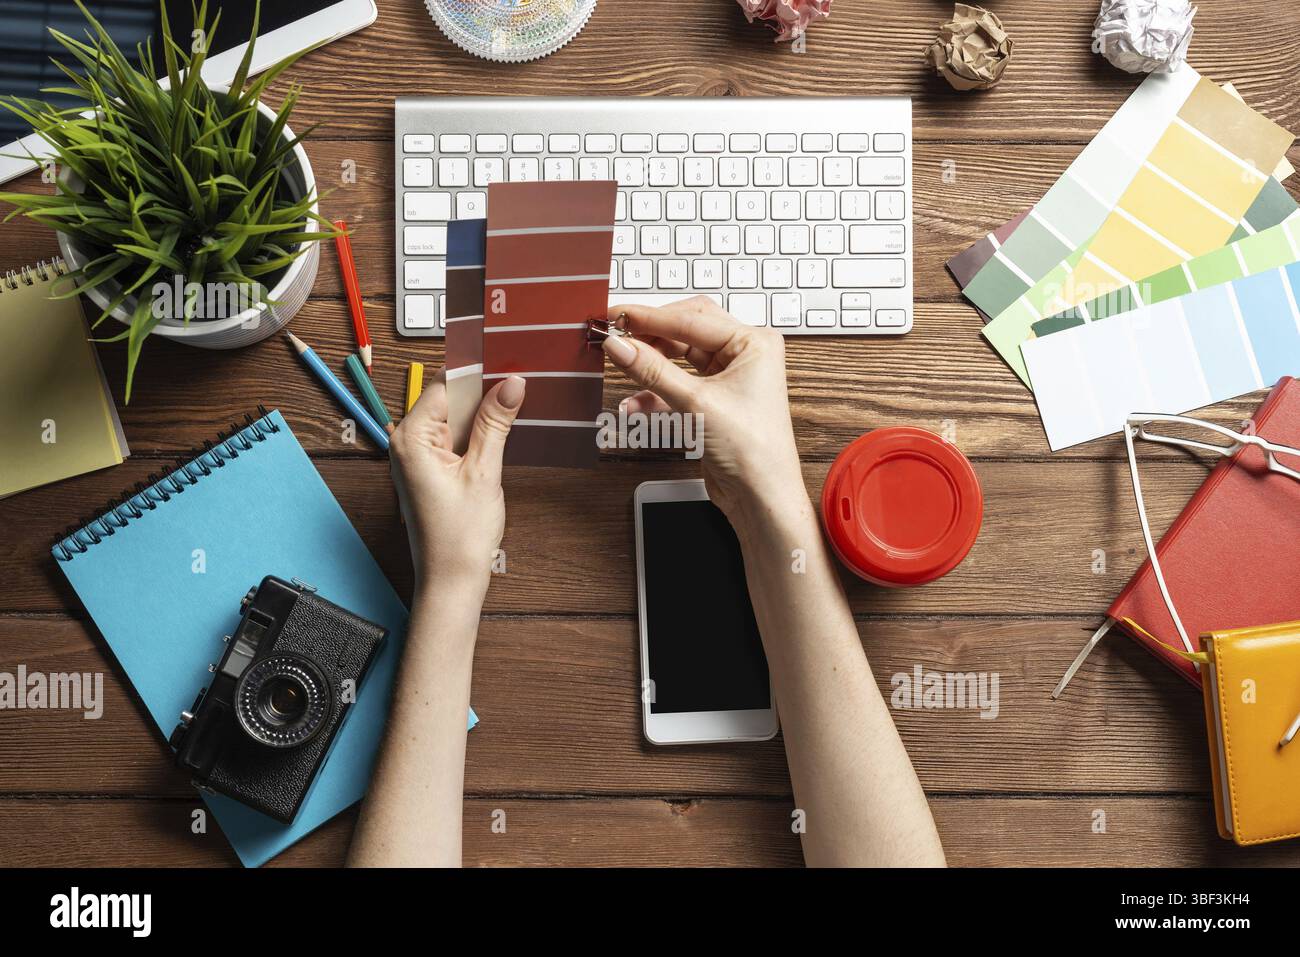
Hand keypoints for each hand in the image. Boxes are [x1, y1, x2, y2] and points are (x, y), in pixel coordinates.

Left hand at [389, 371, 525, 589]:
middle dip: (484, 388)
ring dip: (484, 410)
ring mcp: (418, 457)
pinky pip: (455, 437)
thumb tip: (511, 384)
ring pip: (455, 417)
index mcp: (411, 438)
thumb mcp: (484, 472)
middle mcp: (407, 443)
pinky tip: (503, 429)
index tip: (507, 356)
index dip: (478, 369)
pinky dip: (478, 432)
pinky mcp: (431, 470)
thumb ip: (495, 423)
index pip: (445, 384)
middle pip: (449, 398)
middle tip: (520, 377)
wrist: (452, 582)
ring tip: (518, 400)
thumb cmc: (459, 538)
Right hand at [600, 296, 803, 521]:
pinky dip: (655, 393)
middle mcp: (744, 355)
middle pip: (685, 331)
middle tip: (615, 333)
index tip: (615, 317)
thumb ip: (652, 371)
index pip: (692, 318)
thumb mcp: (695, 404)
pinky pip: (677, 385)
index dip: (649, 317)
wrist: (762, 498)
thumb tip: (619, 345)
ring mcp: (728, 378)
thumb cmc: (753, 451)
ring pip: (678, 358)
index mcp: (754, 343)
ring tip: (621, 365)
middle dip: (649, 336)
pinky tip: (634, 405)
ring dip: (649, 367)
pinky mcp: (713, 401)